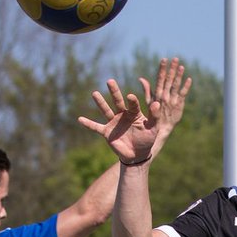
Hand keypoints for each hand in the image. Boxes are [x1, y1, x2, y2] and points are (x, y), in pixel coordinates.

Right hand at [77, 58, 191, 164]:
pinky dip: (88, 124)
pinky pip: (96, 127)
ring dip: (100, 102)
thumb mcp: (153, 128)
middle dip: (114, 91)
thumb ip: (154, 116)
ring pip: (106, 110)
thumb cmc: (147, 140)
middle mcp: (123, 115)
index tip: (130, 97)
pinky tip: (80, 119)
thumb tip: (157, 103)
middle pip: (117, 101)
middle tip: (110, 81)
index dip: (132, 100)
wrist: (138, 155)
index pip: (132, 104)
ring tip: (94, 93)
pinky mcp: (107, 132)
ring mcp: (114, 123)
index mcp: (134, 113)